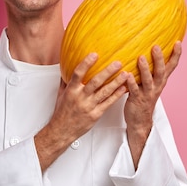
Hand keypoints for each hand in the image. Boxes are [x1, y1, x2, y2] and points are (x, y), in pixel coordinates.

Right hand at [34, 53, 128, 170]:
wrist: (62, 130)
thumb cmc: (62, 112)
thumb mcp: (61, 94)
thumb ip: (65, 80)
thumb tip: (66, 67)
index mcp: (71, 90)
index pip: (78, 74)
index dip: (86, 63)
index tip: (94, 54)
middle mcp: (80, 97)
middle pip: (95, 82)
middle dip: (107, 71)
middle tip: (118, 63)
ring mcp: (89, 106)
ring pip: (105, 92)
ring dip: (116, 82)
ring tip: (125, 74)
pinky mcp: (95, 115)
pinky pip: (108, 103)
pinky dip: (116, 95)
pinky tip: (123, 89)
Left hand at [123, 42, 181, 167]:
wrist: (140, 120)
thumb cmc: (143, 97)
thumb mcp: (150, 83)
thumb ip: (150, 69)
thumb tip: (145, 49)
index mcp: (161, 81)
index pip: (171, 66)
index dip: (176, 55)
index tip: (179, 42)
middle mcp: (156, 86)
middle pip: (160, 71)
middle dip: (159, 59)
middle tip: (156, 46)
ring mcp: (147, 93)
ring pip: (147, 80)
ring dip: (144, 69)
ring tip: (140, 57)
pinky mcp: (136, 99)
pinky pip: (133, 90)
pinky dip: (131, 83)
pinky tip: (126, 75)